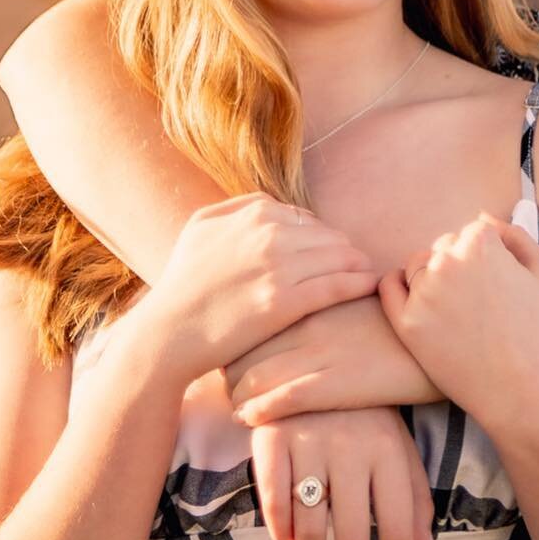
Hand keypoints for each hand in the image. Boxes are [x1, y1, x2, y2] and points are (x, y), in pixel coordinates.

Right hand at [129, 195, 378, 386]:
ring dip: (358, 263)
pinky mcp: (285, 302)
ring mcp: (277, 267)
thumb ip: (237, 207)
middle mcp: (268, 234)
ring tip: (368, 273)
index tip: (328, 252)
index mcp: (253, 213)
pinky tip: (369, 285)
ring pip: (339, 257)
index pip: (305, 218)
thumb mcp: (200, 226)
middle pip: (328, 235)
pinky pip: (337, 285)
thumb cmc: (183, 282)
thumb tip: (273, 206)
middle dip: (343, 249)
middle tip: (357, 263)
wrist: (169, 332)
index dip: (319, 237)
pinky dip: (358, 283)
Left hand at [227, 298, 439, 425]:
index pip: (253, 313)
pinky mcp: (333, 385)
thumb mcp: (359, 297)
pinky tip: (248, 418)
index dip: (234, 336)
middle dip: (227, 367)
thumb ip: (327, 297)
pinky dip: (257, 410)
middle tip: (221, 383)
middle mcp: (309, 322)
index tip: (228, 351)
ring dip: (235, 394)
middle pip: (245, 343)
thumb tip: (302, 301)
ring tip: (233, 405)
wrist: (442, 343)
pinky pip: (279, 399)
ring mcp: (319, 354)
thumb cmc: (402, 321)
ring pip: (253, 375)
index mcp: (314, 297)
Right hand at [251, 410, 435, 539]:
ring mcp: (308, 441)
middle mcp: (350, 447)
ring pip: (309, 526)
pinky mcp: (271, 437)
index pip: (398, 527)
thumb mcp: (397, 446)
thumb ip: (414, 499)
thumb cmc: (364, 413)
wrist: (313, 357)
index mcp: (388, 450)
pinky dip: (280, 530)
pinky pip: (273, 500)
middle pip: (353, 535)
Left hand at [378, 214, 538, 436]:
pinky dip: (398, 286)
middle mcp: (448, 261)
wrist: (528, 395)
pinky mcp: (407, 324)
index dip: (487, 257)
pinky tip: (416, 301)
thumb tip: (483, 217)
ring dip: (432, 278)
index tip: (498, 284)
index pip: (473, 232)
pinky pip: (390, 288)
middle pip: (444, 247)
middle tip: (479, 303)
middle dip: (459, 266)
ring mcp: (424, 292)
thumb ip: (515, 236)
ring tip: (459, 311)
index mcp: (482, 243)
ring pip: (418, 266)